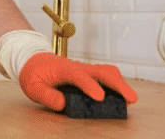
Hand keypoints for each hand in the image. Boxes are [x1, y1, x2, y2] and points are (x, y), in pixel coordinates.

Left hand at [18, 52, 138, 111]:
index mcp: (63, 69)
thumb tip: (63, 104)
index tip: (100, 97)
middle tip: (131, 98)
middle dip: (117, 84)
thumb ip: (47, 96)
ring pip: (107, 72)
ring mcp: (85, 70)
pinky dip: (117, 83)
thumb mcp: (33, 87)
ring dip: (121, 83)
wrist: (34, 60)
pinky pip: (105, 75)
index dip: (90, 86)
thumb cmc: (34, 73)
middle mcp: (78, 67)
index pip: (78, 76)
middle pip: (101, 72)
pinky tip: (124, 95)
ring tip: (131, 99)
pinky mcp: (89, 74)